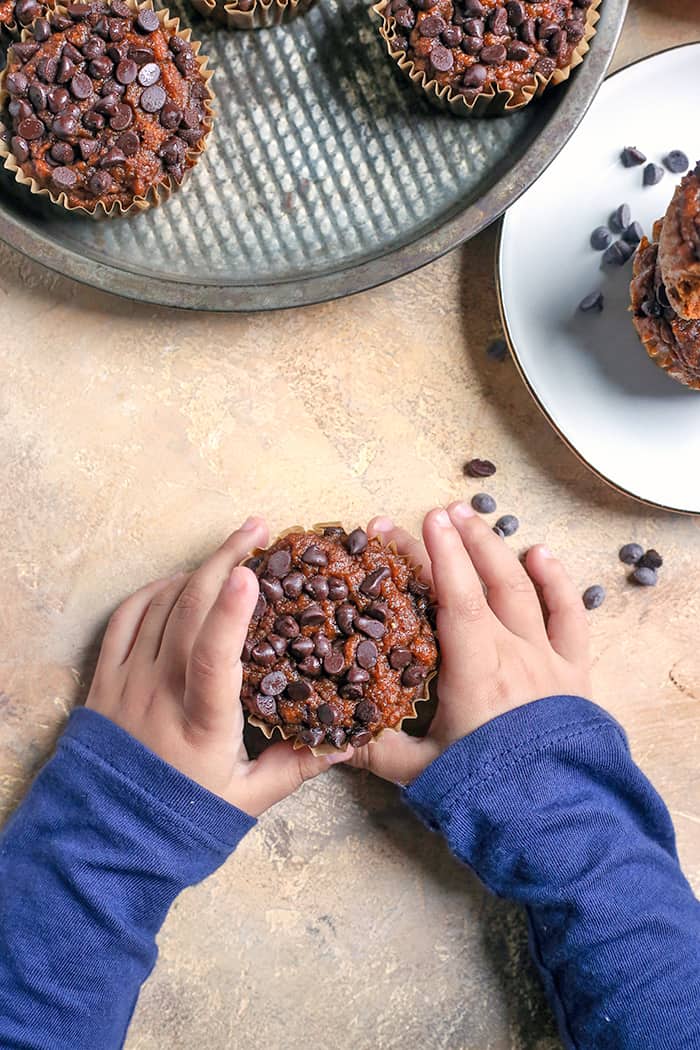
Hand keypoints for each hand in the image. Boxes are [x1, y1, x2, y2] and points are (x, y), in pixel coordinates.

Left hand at [86, 516, 349, 816]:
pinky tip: (180, 582)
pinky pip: (126, 616)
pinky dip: (155, 590)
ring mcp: (127, 680)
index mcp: (200, 722)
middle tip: (259, 529)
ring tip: (232, 551)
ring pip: (160, 605)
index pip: (212, 658)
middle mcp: (159, 692)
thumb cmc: (183, 816)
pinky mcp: (106, 678)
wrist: (107, 837)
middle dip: (225, 560)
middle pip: (189, 610)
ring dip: (197, 570)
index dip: (231, 612)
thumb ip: (297, 765)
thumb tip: (350, 740)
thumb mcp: (247, 799)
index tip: (250, 572)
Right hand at [349, 503, 590, 784]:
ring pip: (523, 589)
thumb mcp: (422, 773)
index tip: (420, 521)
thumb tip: (326, 734)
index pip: (455, 597)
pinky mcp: (573, 673)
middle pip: (485, 582)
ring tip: (474, 518)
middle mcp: (514, 653)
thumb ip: (375, 749)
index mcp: (476, 670)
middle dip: (459, 543)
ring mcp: (548, 660)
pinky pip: (569, 617)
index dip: (437, 555)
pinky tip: (541, 555)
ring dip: (497, 550)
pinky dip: (557, 583)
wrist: (558, 823)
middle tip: (436, 513)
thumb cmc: (486, 794)